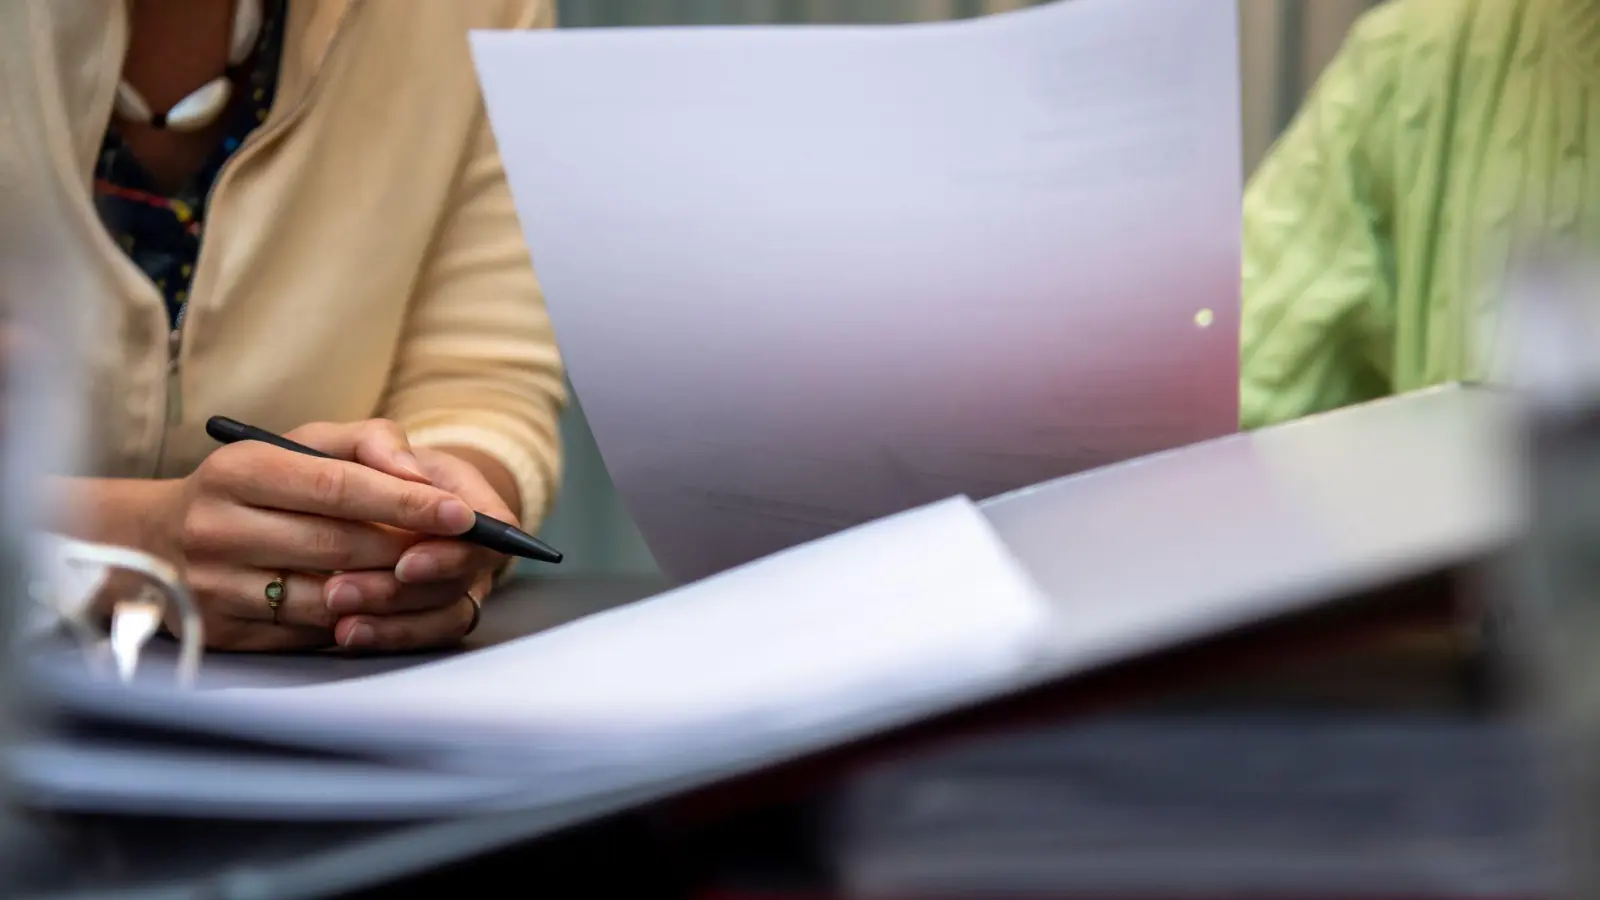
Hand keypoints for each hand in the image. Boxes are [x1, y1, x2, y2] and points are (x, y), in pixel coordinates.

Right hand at [155, 419, 478, 651]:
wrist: (159, 540)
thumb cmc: (255, 484)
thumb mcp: (301, 443)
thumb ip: (369, 442)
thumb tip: (420, 476)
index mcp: (238, 470)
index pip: (338, 487)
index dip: (405, 502)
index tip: (460, 513)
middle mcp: (217, 528)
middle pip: (339, 547)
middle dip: (409, 550)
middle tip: (460, 550)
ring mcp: (214, 587)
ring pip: (328, 599)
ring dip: (389, 593)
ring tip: (426, 579)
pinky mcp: (222, 632)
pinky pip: (307, 634)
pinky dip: (354, 621)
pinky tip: (381, 607)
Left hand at [325, 447, 514, 650]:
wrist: (352, 497)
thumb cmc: (364, 464)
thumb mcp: (363, 440)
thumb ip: (381, 442)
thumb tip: (409, 475)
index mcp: (472, 501)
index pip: (492, 531)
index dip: (455, 552)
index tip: (407, 561)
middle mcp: (471, 551)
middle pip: (460, 582)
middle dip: (403, 591)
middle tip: (343, 590)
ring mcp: (451, 589)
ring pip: (443, 618)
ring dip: (393, 623)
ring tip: (339, 617)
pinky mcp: (424, 617)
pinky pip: (422, 639)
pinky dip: (387, 638)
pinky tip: (347, 633)